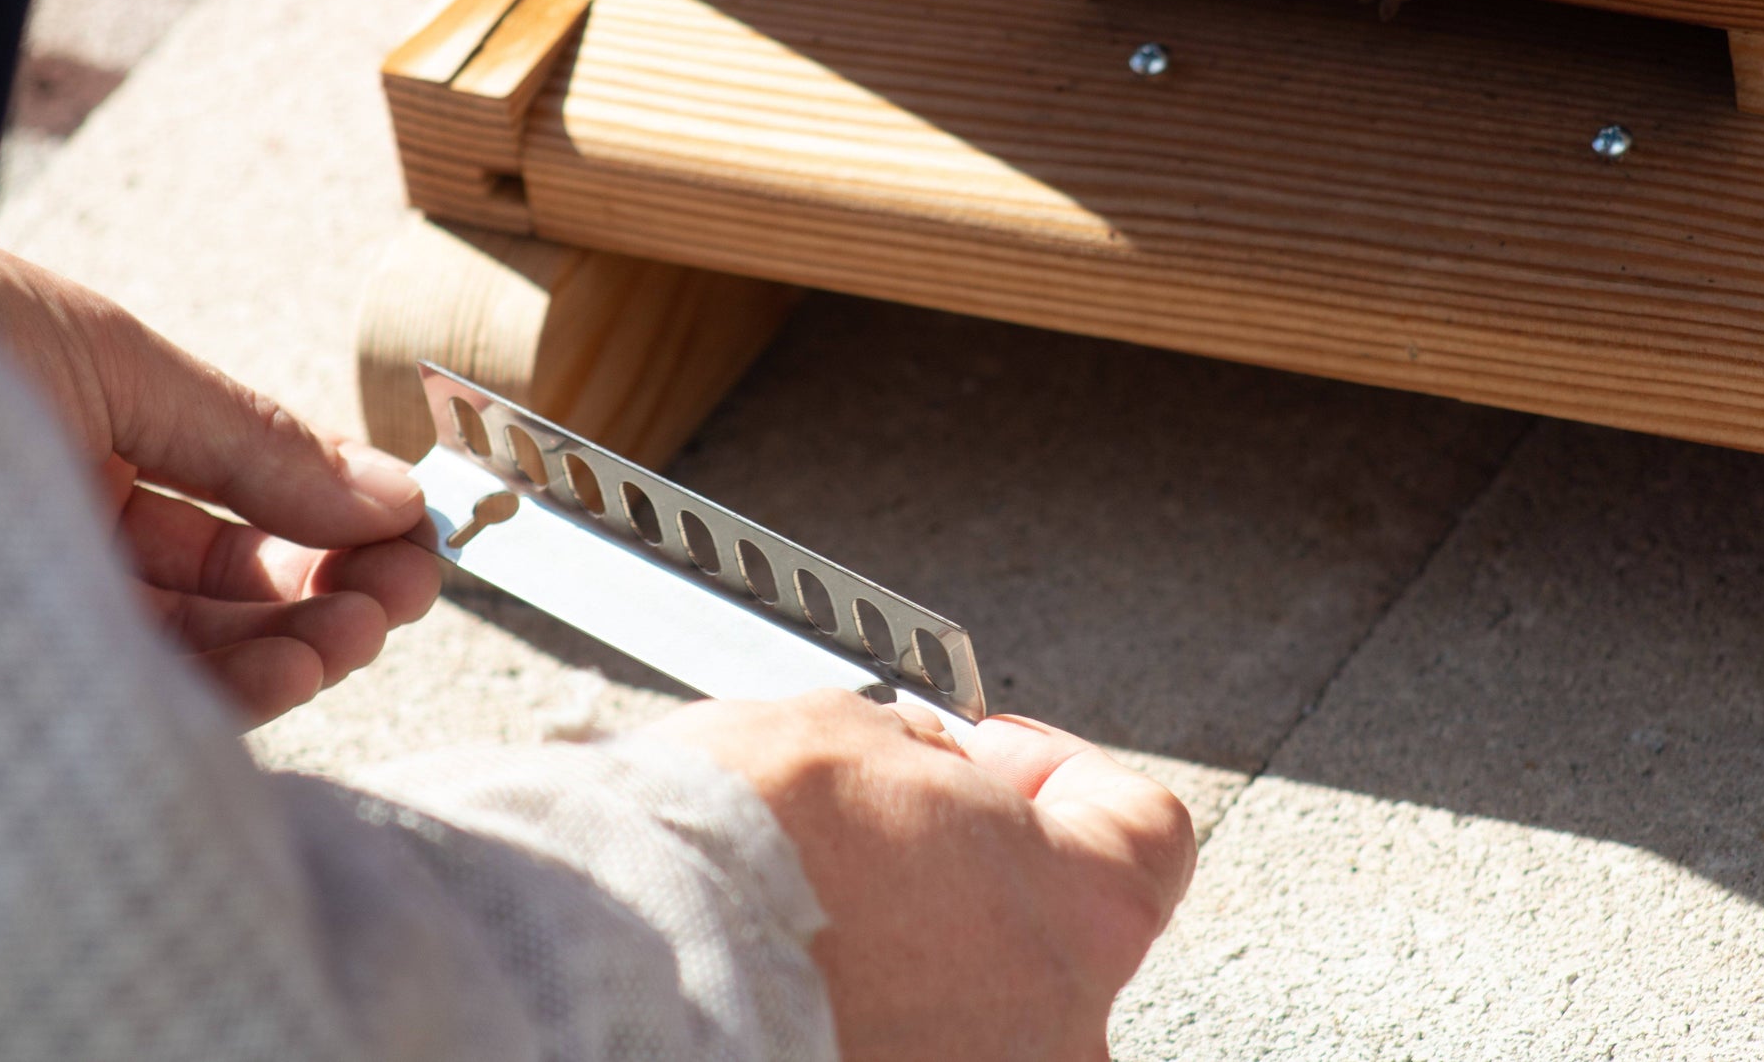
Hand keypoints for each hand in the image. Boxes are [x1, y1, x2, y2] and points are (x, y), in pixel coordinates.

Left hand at [0, 245, 439, 726]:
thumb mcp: (120, 364)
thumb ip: (256, 442)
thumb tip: (396, 493)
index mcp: (90, 448)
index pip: (238, 514)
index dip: (334, 528)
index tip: (415, 538)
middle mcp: (66, 537)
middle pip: (230, 593)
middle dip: (331, 593)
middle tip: (405, 594)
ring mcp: (42, 604)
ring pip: (196, 655)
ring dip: (296, 649)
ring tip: (359, 629)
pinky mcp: (19, 670)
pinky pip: (146, 699)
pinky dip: (233, 691)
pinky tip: (297, 664)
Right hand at [651, 691, 1195, 1061]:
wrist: (620, 966)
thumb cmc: (739, 848)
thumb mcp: (847, 735)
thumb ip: (924, 763)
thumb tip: (925, 774)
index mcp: (1083, 916)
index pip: (1143, 835)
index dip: (1061, 776)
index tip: (992, 759)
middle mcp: (1059, 1036)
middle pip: (1054, 938)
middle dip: (975, 877)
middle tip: (885, 833)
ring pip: (979, 1018)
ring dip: (920, 964)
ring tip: (817, 916)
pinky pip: (913, 1054)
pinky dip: (872, 1023)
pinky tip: (796, 981)